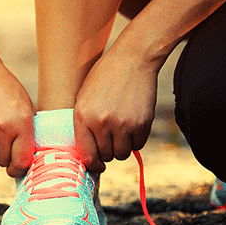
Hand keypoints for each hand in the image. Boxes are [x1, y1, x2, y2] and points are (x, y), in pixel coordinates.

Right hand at [0, 60, 34, 177]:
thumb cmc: (4, 88)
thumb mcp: (25, 105)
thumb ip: (30, 130)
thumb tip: (31, 159)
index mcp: (23, 122)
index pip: (23, 160)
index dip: (19, 167)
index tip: (15, 165)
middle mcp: (4, 129)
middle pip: (5, 163)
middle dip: (4, 158)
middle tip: (1, 146)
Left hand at [73, 43, 159, 172]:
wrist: (132, 59)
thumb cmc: (104, 77)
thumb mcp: (83, 98)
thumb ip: (83, 124)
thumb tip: (86, 153)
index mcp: (83, 116)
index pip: (86, 154)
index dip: (92, 164)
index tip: (96, 165)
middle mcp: (102, 123)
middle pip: (105, 156)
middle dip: (107, 152)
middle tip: (109, 141)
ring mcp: (123, 124)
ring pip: (122, 154)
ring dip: (121, 148)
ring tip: (119, 132)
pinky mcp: (142, 123)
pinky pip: (139, 145)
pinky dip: (135, 140)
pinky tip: (132, 125)